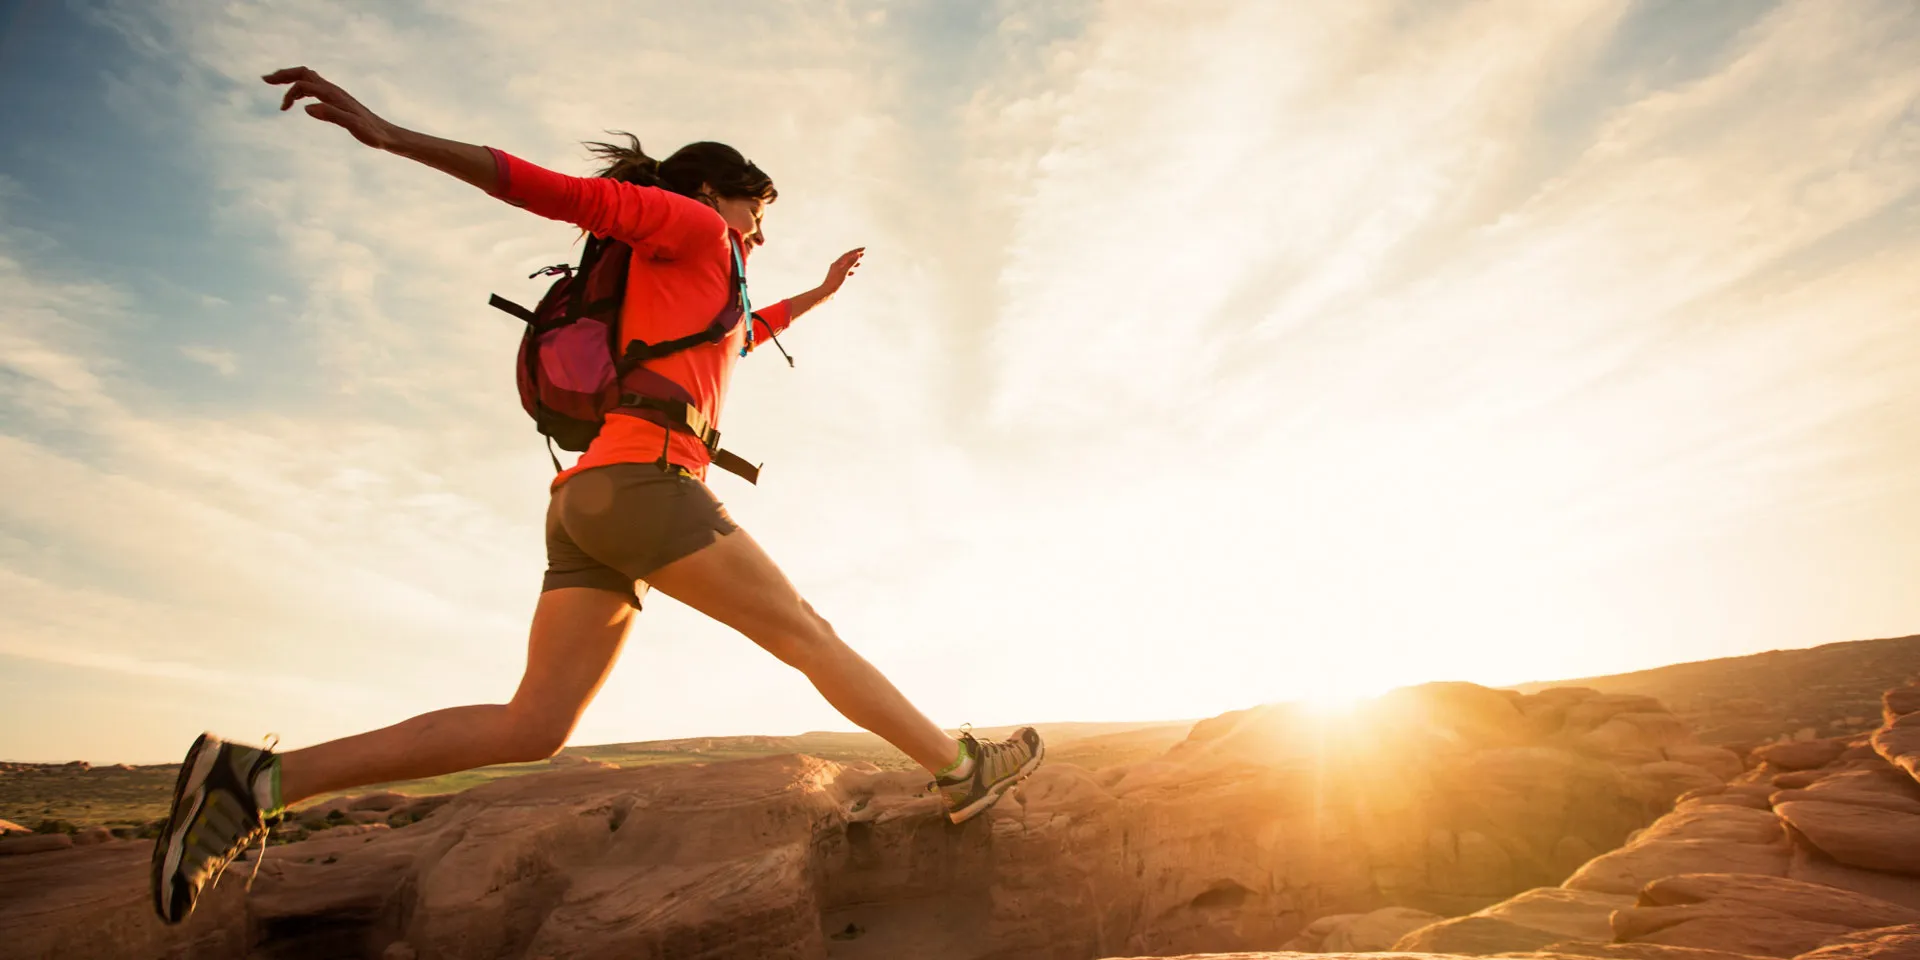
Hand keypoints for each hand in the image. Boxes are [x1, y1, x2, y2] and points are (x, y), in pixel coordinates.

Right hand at [262, 66, 398, 149]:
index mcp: (334, 95)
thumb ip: (331, 115)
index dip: (289, 93)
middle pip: (304, 72)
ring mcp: (336, 94)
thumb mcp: (353, 126)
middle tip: (265, 79)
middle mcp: (334, 91)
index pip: (304, 84)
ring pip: (309, 78)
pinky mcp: (339, 101)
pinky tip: (299, 99)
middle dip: (284, 74)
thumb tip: (306, 107)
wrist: (389, 136)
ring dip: (291, 79)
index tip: (282, 109)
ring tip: (275, 85)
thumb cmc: (373, 133)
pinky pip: (316, 87)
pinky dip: (301, 88)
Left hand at [818, 247, 864, 297]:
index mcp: (838, 263)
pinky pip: (844, 271)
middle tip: (863, 253)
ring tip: (859, 263)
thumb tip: (857, 255)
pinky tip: (853, 273)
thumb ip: (851, 263)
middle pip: (847, 258)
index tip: (864, 249)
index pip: (848, 254)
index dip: (856, 251)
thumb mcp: (844, 271)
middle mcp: (836, 265)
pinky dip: (850, 270)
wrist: (827, 292)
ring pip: (846, 265)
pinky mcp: (836, 277)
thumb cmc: (835, 282)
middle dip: (855, 256)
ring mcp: (836, 271)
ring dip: (853, 263)